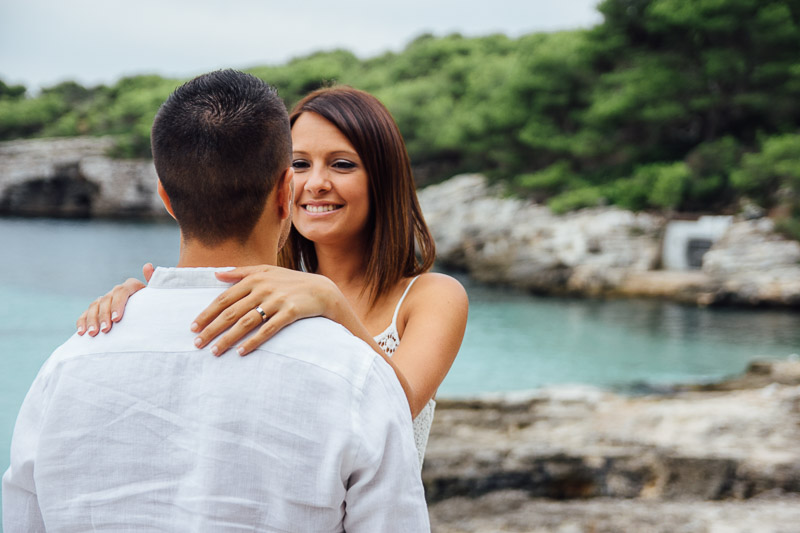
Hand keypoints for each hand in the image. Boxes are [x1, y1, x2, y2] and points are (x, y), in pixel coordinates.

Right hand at [76, 263, 153, 335]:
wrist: (149, 314)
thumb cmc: (154, 306)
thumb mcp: (156, 296)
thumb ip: (153, 282)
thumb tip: (148, 265)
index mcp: (132, 286)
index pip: (122, 291)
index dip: (118, 304)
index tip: (117, 319)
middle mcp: (117, 291)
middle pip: (106, 299)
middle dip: (104, 315)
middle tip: (105, 330)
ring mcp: (106, 299)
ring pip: (94, 306)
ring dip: (92, 319)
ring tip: (92, 333)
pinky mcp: (97, 310)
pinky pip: (86, 313)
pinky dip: (82, 322)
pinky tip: (82, 332)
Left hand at [191, 265, 336, 356]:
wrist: (321, 289)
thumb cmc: (290, 281)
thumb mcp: (266, 271)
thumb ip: (241, 272)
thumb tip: (216, 274)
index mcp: (254, 279)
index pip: (224, 298)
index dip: (207, 313)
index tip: (193, 327)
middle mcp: (263, 289)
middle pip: (231, 312)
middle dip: (212, 329)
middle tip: (197, 343)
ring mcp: (276, 301)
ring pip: (245, 323)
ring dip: (228, 338)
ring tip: (214, 351)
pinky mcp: (289, 313)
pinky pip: (268, 330)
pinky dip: (253, 341)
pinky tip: (241, 352)